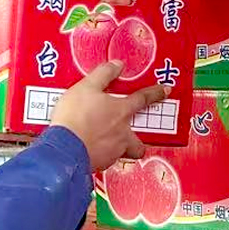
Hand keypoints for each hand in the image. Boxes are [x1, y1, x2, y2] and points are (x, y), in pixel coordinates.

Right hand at [50, 61, 168, 172]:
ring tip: (103, 142)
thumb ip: (103, 74)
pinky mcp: (100, 164)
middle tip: (130, 135)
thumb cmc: (75, 118)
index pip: (143, 99)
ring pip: (123, 153)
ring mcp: (113, 152)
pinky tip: (87, 149)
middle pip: (139, 142)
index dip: (155, 93)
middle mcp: (122, 134)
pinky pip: (105, 160)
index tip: (165, 91)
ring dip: (117, 148)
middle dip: (138, 141)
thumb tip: (117, 65)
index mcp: (120, 111)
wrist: (64, 148)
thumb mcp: (86, 87)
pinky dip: (99, 155)